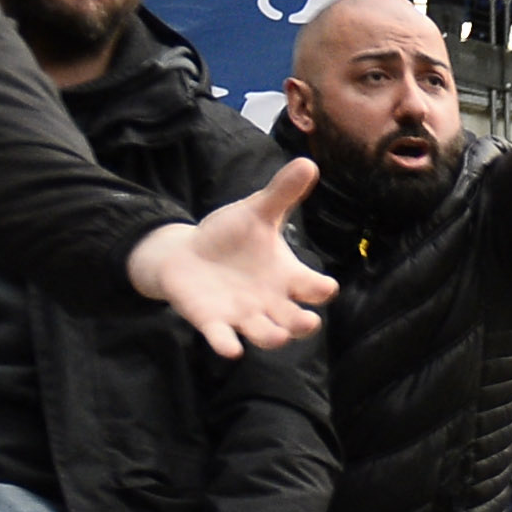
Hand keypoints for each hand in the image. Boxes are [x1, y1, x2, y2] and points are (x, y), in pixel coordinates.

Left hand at [129, 162, 332, 358]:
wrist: (188, 255)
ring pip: (266, 335)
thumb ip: (282, 192)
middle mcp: (272, 302)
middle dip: (302, 324)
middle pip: (296, 320)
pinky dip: (227, 344)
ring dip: (272, 338)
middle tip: (306, 321)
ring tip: (276, 336)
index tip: (323, 287)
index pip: (315, 289)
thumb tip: (308, 162)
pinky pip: (224, 338)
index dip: (321, 290)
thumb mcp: (256, 212)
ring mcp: (244, 315)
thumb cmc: (230, 237)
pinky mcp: (215, 322)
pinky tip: (230, 348)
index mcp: (288, 277)